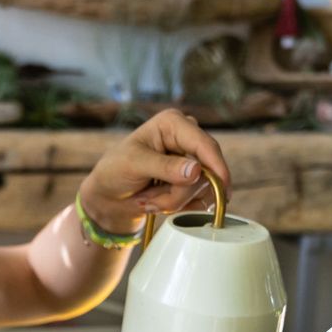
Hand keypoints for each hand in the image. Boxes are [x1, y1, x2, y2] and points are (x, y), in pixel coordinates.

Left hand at [79, 111, 231, 235]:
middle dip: (178, 193)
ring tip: (148, 199)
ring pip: (204, 190)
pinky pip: (200, 200)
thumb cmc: (115, 170)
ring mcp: (192, 160)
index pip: (204, 145)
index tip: (222, 188)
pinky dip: (179, 207)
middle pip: (207, 171)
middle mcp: (187, 139)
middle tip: (149, 200)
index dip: (216, 166)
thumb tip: (196, 170)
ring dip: (174, 202)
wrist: (109, 194)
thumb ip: (165, 167)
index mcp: (173, 123)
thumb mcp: (134, 165)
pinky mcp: (194, 180)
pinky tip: (158, 202)